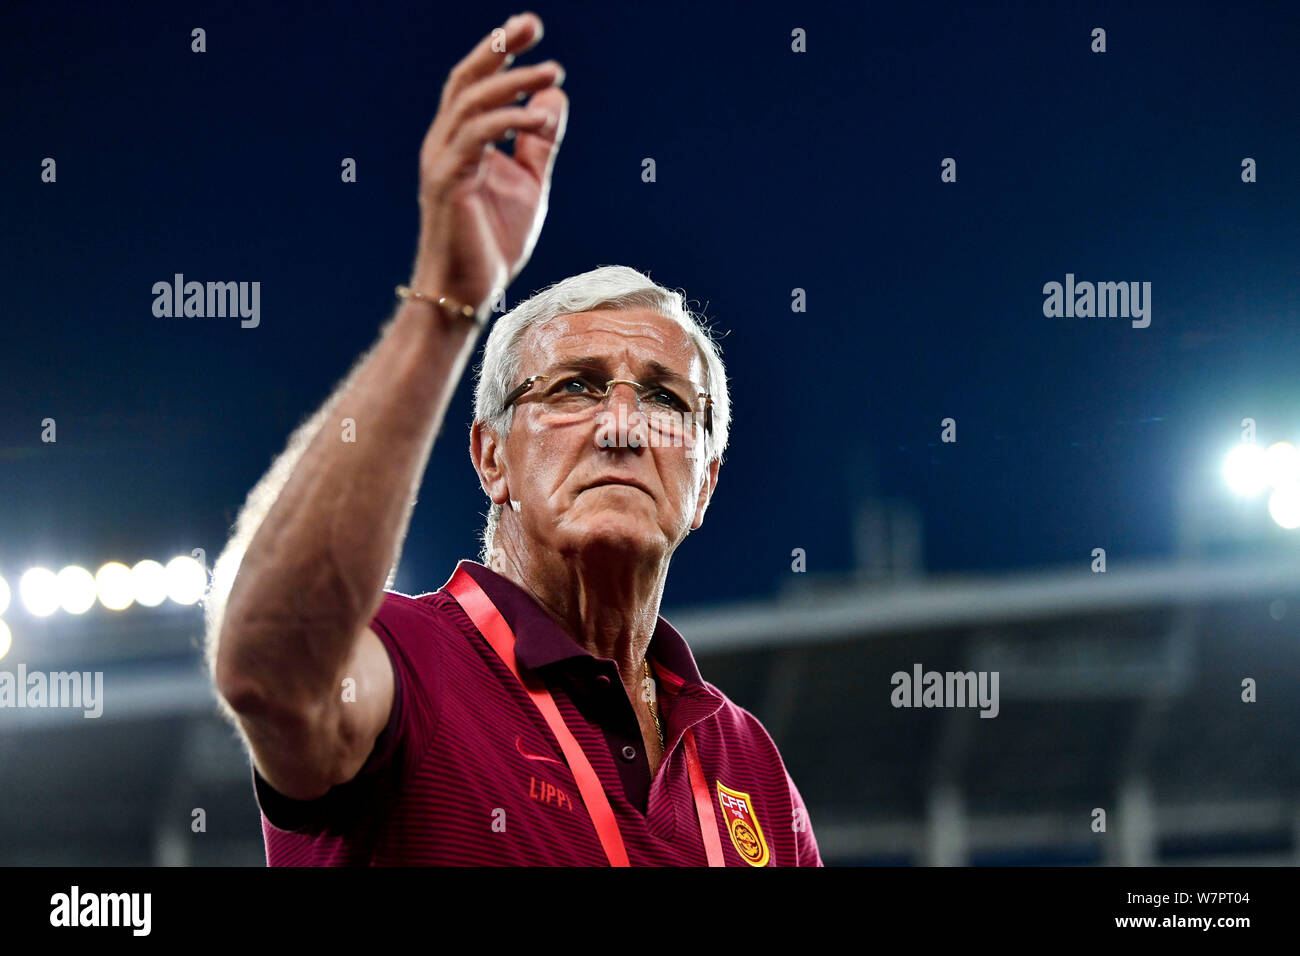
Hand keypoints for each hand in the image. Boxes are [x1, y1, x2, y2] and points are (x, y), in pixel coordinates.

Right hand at [410, 12, 567, 315]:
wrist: (465, 290)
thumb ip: (539, 141)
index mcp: (460, 140)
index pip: (477, 83)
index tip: (530, 29)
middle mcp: (444, 142)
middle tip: (532, 25)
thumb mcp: (529, 184)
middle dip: (499, 48)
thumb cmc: (493, 242)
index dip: (501, 52)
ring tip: (552, 74)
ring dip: (514, 82)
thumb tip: (556, 96)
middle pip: (467, 79)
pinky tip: (539, 119)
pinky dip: (510, 121)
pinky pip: (477, 135)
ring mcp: (441, 159)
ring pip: (472, 101)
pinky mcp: (447, 179)